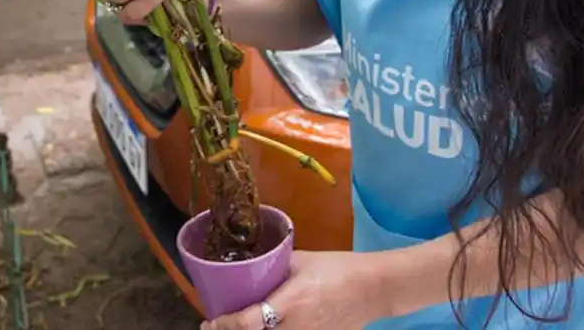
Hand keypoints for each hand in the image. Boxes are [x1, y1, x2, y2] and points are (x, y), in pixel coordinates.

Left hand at [200, 251, 386, 329]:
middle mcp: (295, 328)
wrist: (374, 288)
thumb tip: (255, 265)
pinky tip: (269, 326)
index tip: (209, 321)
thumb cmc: (339, 268)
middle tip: (217, 324)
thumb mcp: (303, 260)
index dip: (224, 325)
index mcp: (289, 303)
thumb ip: (277, 266)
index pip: (247, 323)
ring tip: (239, 324)